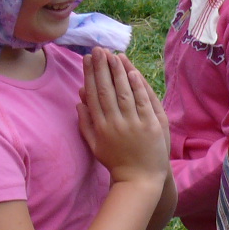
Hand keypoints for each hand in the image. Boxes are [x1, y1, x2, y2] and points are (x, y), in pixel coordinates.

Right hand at [77, 49, 168, 184]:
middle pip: (106, 90)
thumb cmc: (116, 162)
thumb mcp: (95, 145)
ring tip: (113, 55)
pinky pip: (142, 102)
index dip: (90, 75)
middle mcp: (114, 123)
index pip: (93, 95)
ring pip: (123, 93)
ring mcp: (132, 124)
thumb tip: (78, 102)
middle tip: (98, 49)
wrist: (138, 180)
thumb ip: (85, 124)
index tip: (87, 59)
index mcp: (100, 126)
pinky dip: (137, 86)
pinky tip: (132, 72)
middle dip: (101, 68)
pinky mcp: (150, 126)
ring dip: (118, 72)